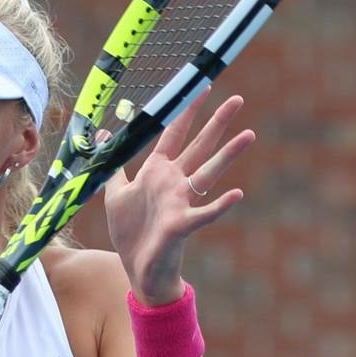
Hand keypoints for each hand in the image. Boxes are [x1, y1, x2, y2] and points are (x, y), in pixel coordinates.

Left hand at [103, 92, 254, 305]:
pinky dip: (220, 205)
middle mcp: (173, 182)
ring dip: (228, 155)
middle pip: (198, 146)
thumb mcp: (115, 193)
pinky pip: (204, 213)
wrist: (137, 268)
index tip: (198, 88)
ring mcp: (180, 202)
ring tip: (249, 135)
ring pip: (208, 172)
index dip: (183, 112)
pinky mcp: (182, 225)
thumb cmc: (131, 232)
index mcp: (156, 172)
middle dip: (216, 123)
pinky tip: (238, 194)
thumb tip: (106, 134)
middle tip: (238, 99)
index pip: (172, 134)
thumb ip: (114, 164)